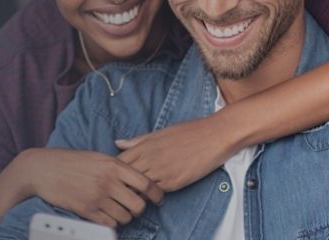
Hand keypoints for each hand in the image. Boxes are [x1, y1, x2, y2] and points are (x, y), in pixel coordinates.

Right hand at [12, 148, 163, 227]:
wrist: (43, 169)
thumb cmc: (70, 161)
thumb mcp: (97, 157)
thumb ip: (118, 166)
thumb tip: (136, 178)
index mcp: (113, 165)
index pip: (146, 184)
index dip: (157, 194)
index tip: (157, 198)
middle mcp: (108, 182)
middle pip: (139, 205)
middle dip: (139, 208)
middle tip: (133, 206)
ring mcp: (97, 197)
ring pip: (125, 217)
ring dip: (124, 216)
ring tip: (117, 210)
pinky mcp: (86, 210)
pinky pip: (110, 223)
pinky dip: (111, 222)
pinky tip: (106, 215)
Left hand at [114, 115, 242, 191]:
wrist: (214, 135)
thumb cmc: (188, 132)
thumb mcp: (159, 133)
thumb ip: (137, 141)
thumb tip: (117, 143)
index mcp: (143, 146)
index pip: (118, 162)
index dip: (114, 170)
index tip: (115, 175)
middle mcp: (149, 159)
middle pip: (124, 177)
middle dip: (120, 184)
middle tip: (121, 189)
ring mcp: (160, 171)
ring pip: (137, 187)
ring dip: (134, 192)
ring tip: (135, 195)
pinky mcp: (173, 182)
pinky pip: (154, 193)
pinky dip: (149, 196)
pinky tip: (151, 196)